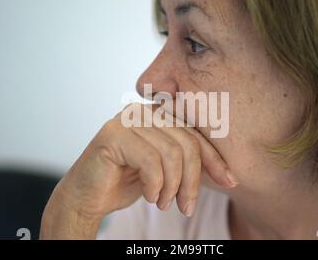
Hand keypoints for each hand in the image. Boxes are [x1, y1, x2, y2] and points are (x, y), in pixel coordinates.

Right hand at [40, 104, 237, 238]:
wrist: (88, 196)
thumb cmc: (128, 182)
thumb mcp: (167, 170)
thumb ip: (189, 160)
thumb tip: (229, 173)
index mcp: (158, 115)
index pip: (195, 134)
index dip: (215, 159)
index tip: (230, 181)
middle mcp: (143, 111)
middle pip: (187, 143)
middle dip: (192, 181)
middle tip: (186, 206)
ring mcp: (126, 119)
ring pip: (172, 154)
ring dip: (172, 187)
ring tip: (164, 203)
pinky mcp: (113, 134)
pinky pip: (151, 162)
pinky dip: (155, 186)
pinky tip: (150, 197)